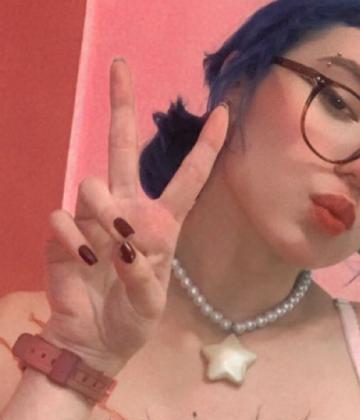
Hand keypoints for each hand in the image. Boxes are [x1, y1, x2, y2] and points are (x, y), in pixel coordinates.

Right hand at [40, 58, 228, 375]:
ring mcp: (93, 218)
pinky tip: (82, 259)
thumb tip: (126, 244)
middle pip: (124, 148)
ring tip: (111, 246)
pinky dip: (72, 237)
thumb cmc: (132, 320)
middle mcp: (127, 210)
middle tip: (120, 64)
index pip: (189, 178)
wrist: (96, 342)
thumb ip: (144, 275)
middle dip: (122, 107)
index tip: (224, 111)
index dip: (206, 146)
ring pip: (93, 184)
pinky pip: (62, 217)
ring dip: (103, 213)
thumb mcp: (152, 304)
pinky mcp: (63, 233)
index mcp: (162, 223)